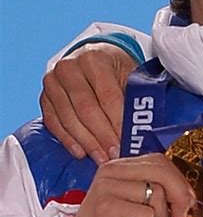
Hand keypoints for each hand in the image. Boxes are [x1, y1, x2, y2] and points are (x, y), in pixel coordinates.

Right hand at [40, 43, 137, 163]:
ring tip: (101, 158)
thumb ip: (133, 97)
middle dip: (102, 136)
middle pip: (86, 109)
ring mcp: (53, 82)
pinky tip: (81, 152)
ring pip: (69, 118)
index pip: (107, 95)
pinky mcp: (44, 97)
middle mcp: (69, 68)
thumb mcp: (129, 73)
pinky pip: (54, 123)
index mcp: (94, 59)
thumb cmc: (114, 68)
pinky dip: (68, 140)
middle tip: (115, 155)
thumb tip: (142, 128)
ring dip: (87, 142)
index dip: (117, 122)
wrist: (90, 58)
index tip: (126, 142)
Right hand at [67, 154, 195, 216]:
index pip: (159, 160)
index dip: (179, 181)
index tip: (187, 201)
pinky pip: (146, 215)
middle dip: (180, 195)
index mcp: (120, 167)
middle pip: (161, 171)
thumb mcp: (141, 208)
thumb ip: (159, 192)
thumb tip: (188, 194)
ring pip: (157, 194)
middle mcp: (112, 170)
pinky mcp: (106, 205)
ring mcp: (107, 186)